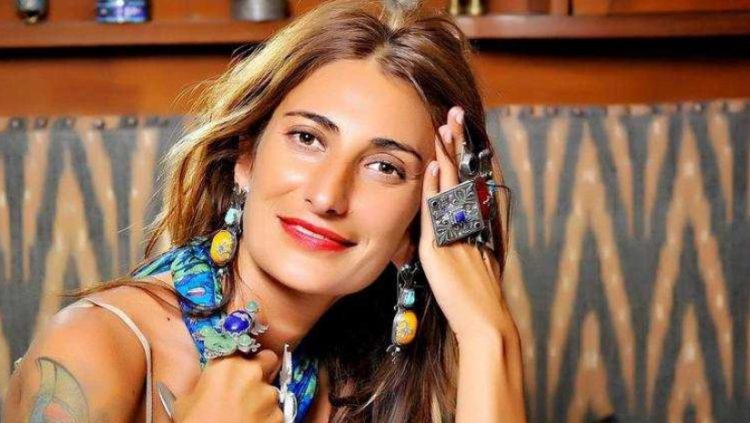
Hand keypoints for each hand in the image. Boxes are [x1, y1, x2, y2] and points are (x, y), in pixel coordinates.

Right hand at [171, 349, 283, 422]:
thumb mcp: (185, 402)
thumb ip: (203, 386)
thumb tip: (207, 388)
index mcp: (227, 365)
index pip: (240, 349)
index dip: (239, 360)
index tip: (235, 370)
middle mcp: (252, 373)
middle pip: (268, 359)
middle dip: (262, 369)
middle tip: (250, 385)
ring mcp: (269, 394)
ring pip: (272, 389)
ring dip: (263, 398)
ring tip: (247, 414)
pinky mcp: (279, 415)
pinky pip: (275, 412)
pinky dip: (267, 418)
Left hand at [418, 106, 517, 344]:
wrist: (485, 319)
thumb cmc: (476, 292)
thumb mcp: (474, 257)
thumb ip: (462, 236)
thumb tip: (448, 224)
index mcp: (487, 221)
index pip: (481, 178)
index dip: (475, 152)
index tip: (469, 129)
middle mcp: (480, 221)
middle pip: (470, 173)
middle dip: (463, 142)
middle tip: (457, 114)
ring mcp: (464, 230)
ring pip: (455, 185)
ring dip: (448, 155)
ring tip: (443, 128)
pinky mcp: (445, 245)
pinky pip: (438, 210)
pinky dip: (436, 187)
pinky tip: (434, 167)